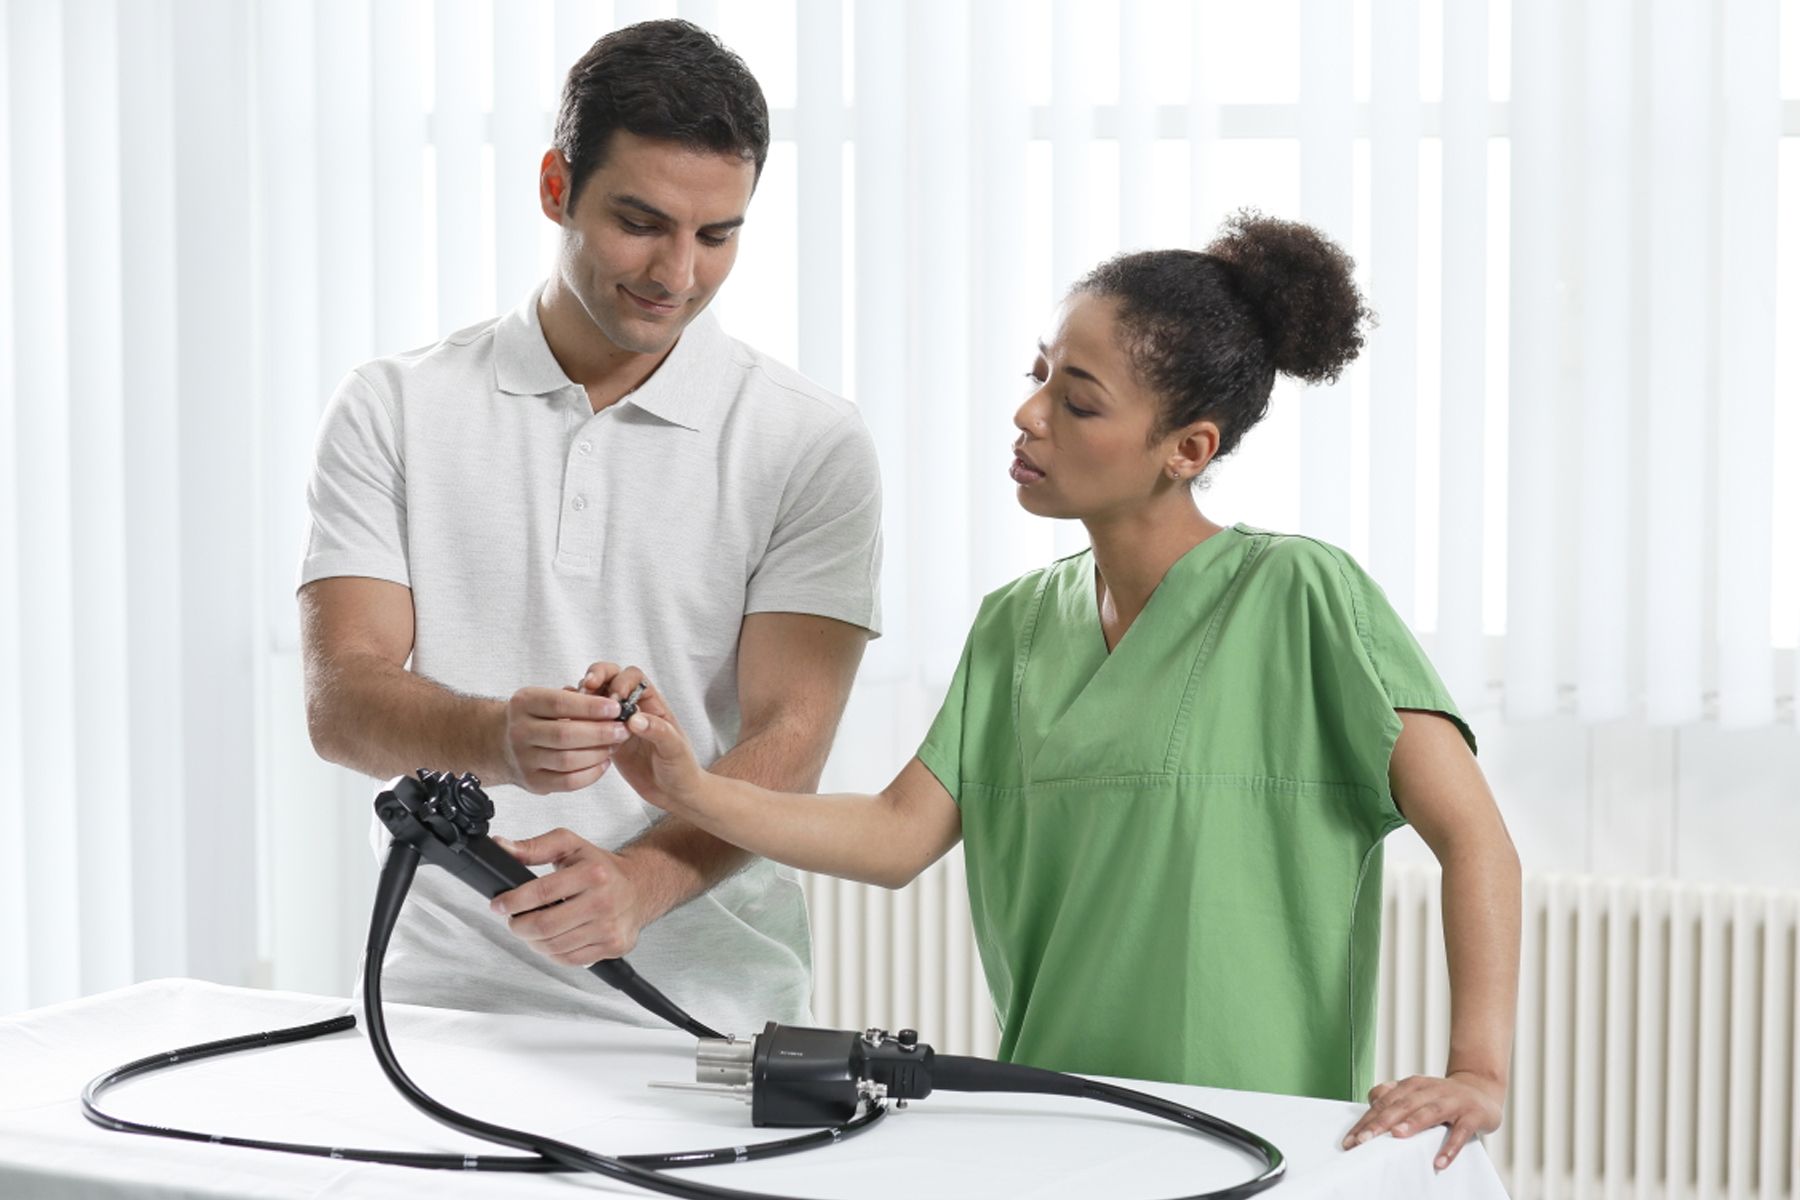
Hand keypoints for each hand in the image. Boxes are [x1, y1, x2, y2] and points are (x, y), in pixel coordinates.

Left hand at [489, 828, 644, 963]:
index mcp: (593, 873)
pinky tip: (551, 940)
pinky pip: (570, 960)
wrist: (640, 887)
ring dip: (533, 941)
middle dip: (518, 926)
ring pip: (554, 946)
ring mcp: (609, 927)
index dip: (513, 901)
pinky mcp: (613, 946)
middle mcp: (604, 901)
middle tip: (513, 920)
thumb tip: (503, 847)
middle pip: (545, 925)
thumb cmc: (602, 867)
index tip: (499, 905)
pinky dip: (552, 953)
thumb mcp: (570, 846)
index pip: (542, 892)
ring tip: (531, 929)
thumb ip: (535, 846)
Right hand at [497, 684, 625, 794]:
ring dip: (598, 753)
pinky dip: (591, 774)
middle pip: (564, 734)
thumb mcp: (546, 698)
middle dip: (600, 733)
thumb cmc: (537, 717)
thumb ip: (575, 698)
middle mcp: (519, 731)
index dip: (590, 707)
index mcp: (523, 703)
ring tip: (615, 745)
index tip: (616, 708)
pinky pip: (568, 782)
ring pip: (567, 760)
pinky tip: (603, 763)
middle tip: (623, 730)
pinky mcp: (533, 782)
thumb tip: (612, 706)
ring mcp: (523, 759)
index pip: (559, 703)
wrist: (503, 743)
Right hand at [575, 664, 707, 816]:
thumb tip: (635, 719)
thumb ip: (659, 731)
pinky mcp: (604, 739)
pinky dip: (578, 722)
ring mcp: (616, 723)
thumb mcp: (675, 750)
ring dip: (583, 700)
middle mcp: (632, 708)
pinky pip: (587, 723)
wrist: (673, 794)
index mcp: (652, 703)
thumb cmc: (681, 768)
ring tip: (575, 711)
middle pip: (609, 680)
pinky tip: (571, 729)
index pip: (633, 677)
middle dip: (596, 679)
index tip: (615, 697)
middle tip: (585, 689)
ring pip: (595, 700)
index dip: (621, 681)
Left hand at [1341, 1070, 1503, 1170]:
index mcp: (1411, 1086)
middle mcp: (1429, 1090)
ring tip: (1396, 1136)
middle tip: (1363, 1140)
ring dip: (1412, 1124)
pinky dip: (1450, 1147)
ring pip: (1429, 1112)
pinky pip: (1461, 1132)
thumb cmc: (1441, 1096)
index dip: (1366, 1121)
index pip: (1384, 1103)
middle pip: (1401, 1106)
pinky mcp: (1472, 1115)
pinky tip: (1440, 1162)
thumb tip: (1371, 1102)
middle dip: (1380, 1123)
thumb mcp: (1415, 1092)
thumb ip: (1392, 1096)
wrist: (1480, 1088)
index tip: (1351, 1140)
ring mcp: (1451, 1101)